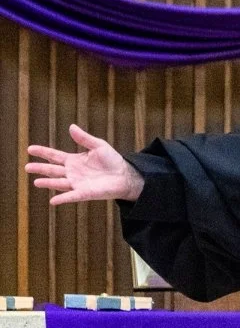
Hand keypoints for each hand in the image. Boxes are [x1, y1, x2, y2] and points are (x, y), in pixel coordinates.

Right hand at [26, 124, 144, 205]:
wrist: (124, 175)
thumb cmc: (112, 160)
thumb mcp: (98, 146)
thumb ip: (84, 138)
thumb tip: (71, 127)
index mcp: (73, 160)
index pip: (54, 156)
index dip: (43, 152)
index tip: (30, 149)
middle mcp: (72, 173)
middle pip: (52, 170)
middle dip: (40, 168)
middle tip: (27, 167)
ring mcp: (77, 183)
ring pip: (59, 183)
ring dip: (48, 183)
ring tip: (36, 182)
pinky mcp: (84, 193)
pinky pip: (71, 196)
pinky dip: (62, 198)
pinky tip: (52, 201)